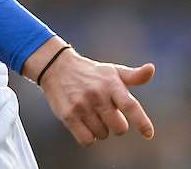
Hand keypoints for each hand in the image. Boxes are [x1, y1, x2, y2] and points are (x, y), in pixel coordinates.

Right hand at [24, 38, 155, 145]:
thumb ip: (135, 76)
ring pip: (103, 135)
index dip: (142, 122)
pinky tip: (84, 124)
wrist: (55, 66)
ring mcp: (81, 105)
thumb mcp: (112, 71)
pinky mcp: (68, 115)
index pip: (131, 106)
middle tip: (107, 114)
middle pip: (119, 128)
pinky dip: (88, 137)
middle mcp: (97, 94)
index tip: (148, 134)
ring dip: (100, 129)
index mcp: (111, 84)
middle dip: (116, 125)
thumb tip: (151, 68)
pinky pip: (87, 140)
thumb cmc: (90, 72)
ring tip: (91, 114)